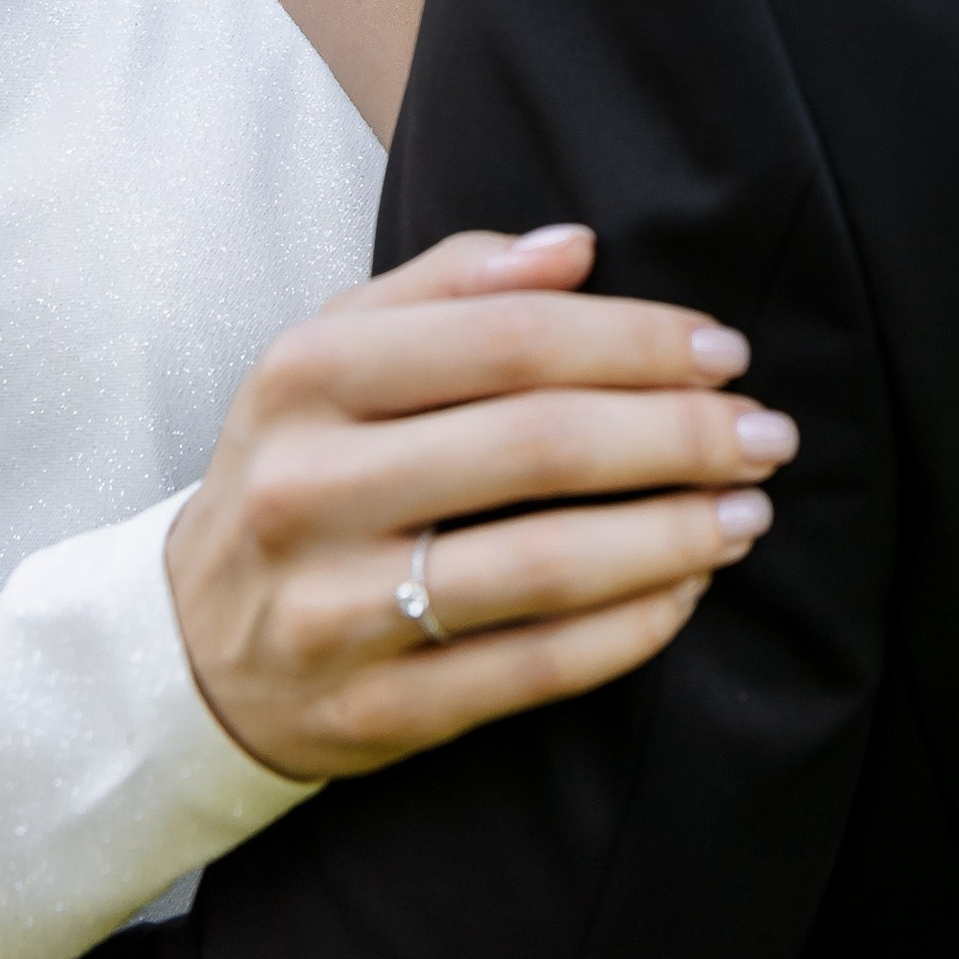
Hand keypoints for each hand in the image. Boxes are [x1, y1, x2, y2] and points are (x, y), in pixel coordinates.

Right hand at [164, 223, 794, 780]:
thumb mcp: (334, 353)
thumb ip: (452, 282)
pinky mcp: (371, 711)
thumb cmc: (301, 467)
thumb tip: (577, 246)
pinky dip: (633, 627)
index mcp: (306, 376)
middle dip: (680, 436)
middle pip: (539, 447)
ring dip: (675, 535)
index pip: (508, 339)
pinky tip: (688, 590)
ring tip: (748, 512)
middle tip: (767, 433)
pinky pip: (533, 669)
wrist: (191, 648)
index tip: (725, 350)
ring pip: (545, 565)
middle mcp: (309, 487)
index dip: (636, 340)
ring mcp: (334, 608)